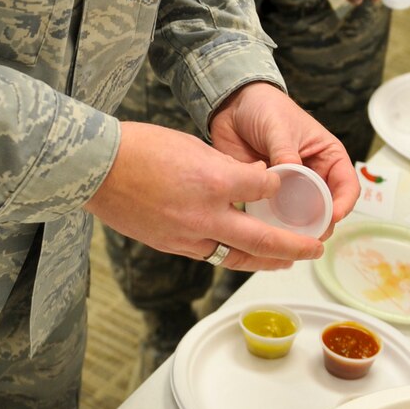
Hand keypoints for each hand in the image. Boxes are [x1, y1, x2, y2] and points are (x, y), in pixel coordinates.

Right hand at [84, 117, 331, 272]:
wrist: (95, 169)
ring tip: (286, 262)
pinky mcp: (171, 245)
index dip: (279, 187)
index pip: (265, 189)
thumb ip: (226, 168)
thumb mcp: (192, 146)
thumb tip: (252, 180)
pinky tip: (242, 255)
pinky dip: (230, 255)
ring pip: (237, 257)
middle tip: (315, 249)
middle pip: (262, 239)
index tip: (285, 186)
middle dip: (293, 247)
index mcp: (214, 180)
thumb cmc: (140, 148)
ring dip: (266, 262)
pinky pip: (209, 255)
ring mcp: (187, 235)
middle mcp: (206, 214)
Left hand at [209, 80, 359, 233]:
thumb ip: (285, 151)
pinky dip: (272, 223)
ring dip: (297, 228)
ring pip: (301, 216)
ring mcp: (291, 187)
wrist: (232, 106)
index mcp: (327, 157)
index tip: (334, 215)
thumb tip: (289, 172)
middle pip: (326, 207)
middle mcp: (313, 175)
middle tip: (309, 235)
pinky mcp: (268, 194)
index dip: (344, 203)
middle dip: (321, 223)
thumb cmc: (265, 108)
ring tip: (288, 237)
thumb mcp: (279, 127)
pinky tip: (265, 229)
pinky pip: (274, 214)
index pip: (347, 185)